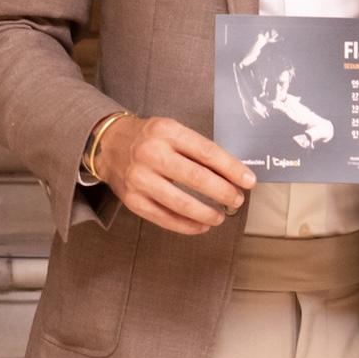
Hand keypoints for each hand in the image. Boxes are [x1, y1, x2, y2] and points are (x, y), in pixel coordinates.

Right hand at [94, 115, 253, 235]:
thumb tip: (233, 175)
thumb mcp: (173, 131)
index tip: (249, 181)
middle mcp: (151, 154)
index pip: (207, 152)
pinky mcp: (132, 200)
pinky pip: (163, 218)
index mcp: (167, 132)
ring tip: (221, 216)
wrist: (109, 144)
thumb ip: (199, 150)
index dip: (231, 169)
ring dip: (206, 213)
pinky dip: (186, 225)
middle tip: (237, 200)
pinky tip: (201, 226)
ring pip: (180, 202)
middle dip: (222, 192)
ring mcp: (139, 179)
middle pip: (195, 177)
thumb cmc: (151, 139)